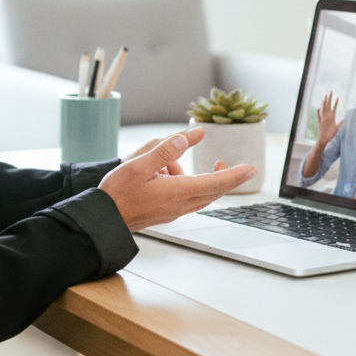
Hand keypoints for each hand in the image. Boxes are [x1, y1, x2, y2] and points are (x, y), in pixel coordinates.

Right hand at [98, 126, 256, 231]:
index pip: (215, 183)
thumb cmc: (118, 192)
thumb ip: (166, 150)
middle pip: (212, 191)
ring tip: (168, 163)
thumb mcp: (139, 164)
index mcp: (177, 192)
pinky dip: (184, 183)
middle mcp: (180, 204)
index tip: (251, 169)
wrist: (104, 219)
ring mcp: (174, 211)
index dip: (235, 175)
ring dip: (195, 177)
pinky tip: (163, 173)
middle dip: (222, 176)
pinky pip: (186, 198)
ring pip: (199, 194)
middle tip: (224, 161)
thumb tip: (191, 136)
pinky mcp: (166, 213)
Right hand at [316, 92, 342, 146]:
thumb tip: (348, 120)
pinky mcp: (320, 122)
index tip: (338, 97)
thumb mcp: (338, 127)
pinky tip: (319, 108)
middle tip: (331, 92)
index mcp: (331, 117)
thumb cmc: (331, 134)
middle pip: (328, 105)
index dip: (335, 103)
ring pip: (323, 108)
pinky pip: (319, 117)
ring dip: (324, 103)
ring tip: (325, 97)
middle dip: (329, 99)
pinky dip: (318, 112)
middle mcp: (327, 116)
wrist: (325, 140)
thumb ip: (342, 123)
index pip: (334, 108)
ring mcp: (323, 119)